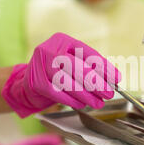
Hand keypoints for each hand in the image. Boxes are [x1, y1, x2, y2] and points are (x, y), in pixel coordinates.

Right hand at [2, 33, 120, 117]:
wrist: (27, 83)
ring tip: (98, 103)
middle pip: (79, 68)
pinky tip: (81, 104)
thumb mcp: (70, 63)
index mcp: (62, 40)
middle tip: (108, 94)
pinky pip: (59, 94)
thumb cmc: (55, 73)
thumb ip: (88, 67)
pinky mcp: (36, 82)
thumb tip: (112, 79)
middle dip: (97, 83)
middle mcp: (49, 49)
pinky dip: (72, 101)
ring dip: (86, 95)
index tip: (117, 79)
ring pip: (69, 83)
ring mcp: (40, 65)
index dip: (104, 68)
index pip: (88, 54)